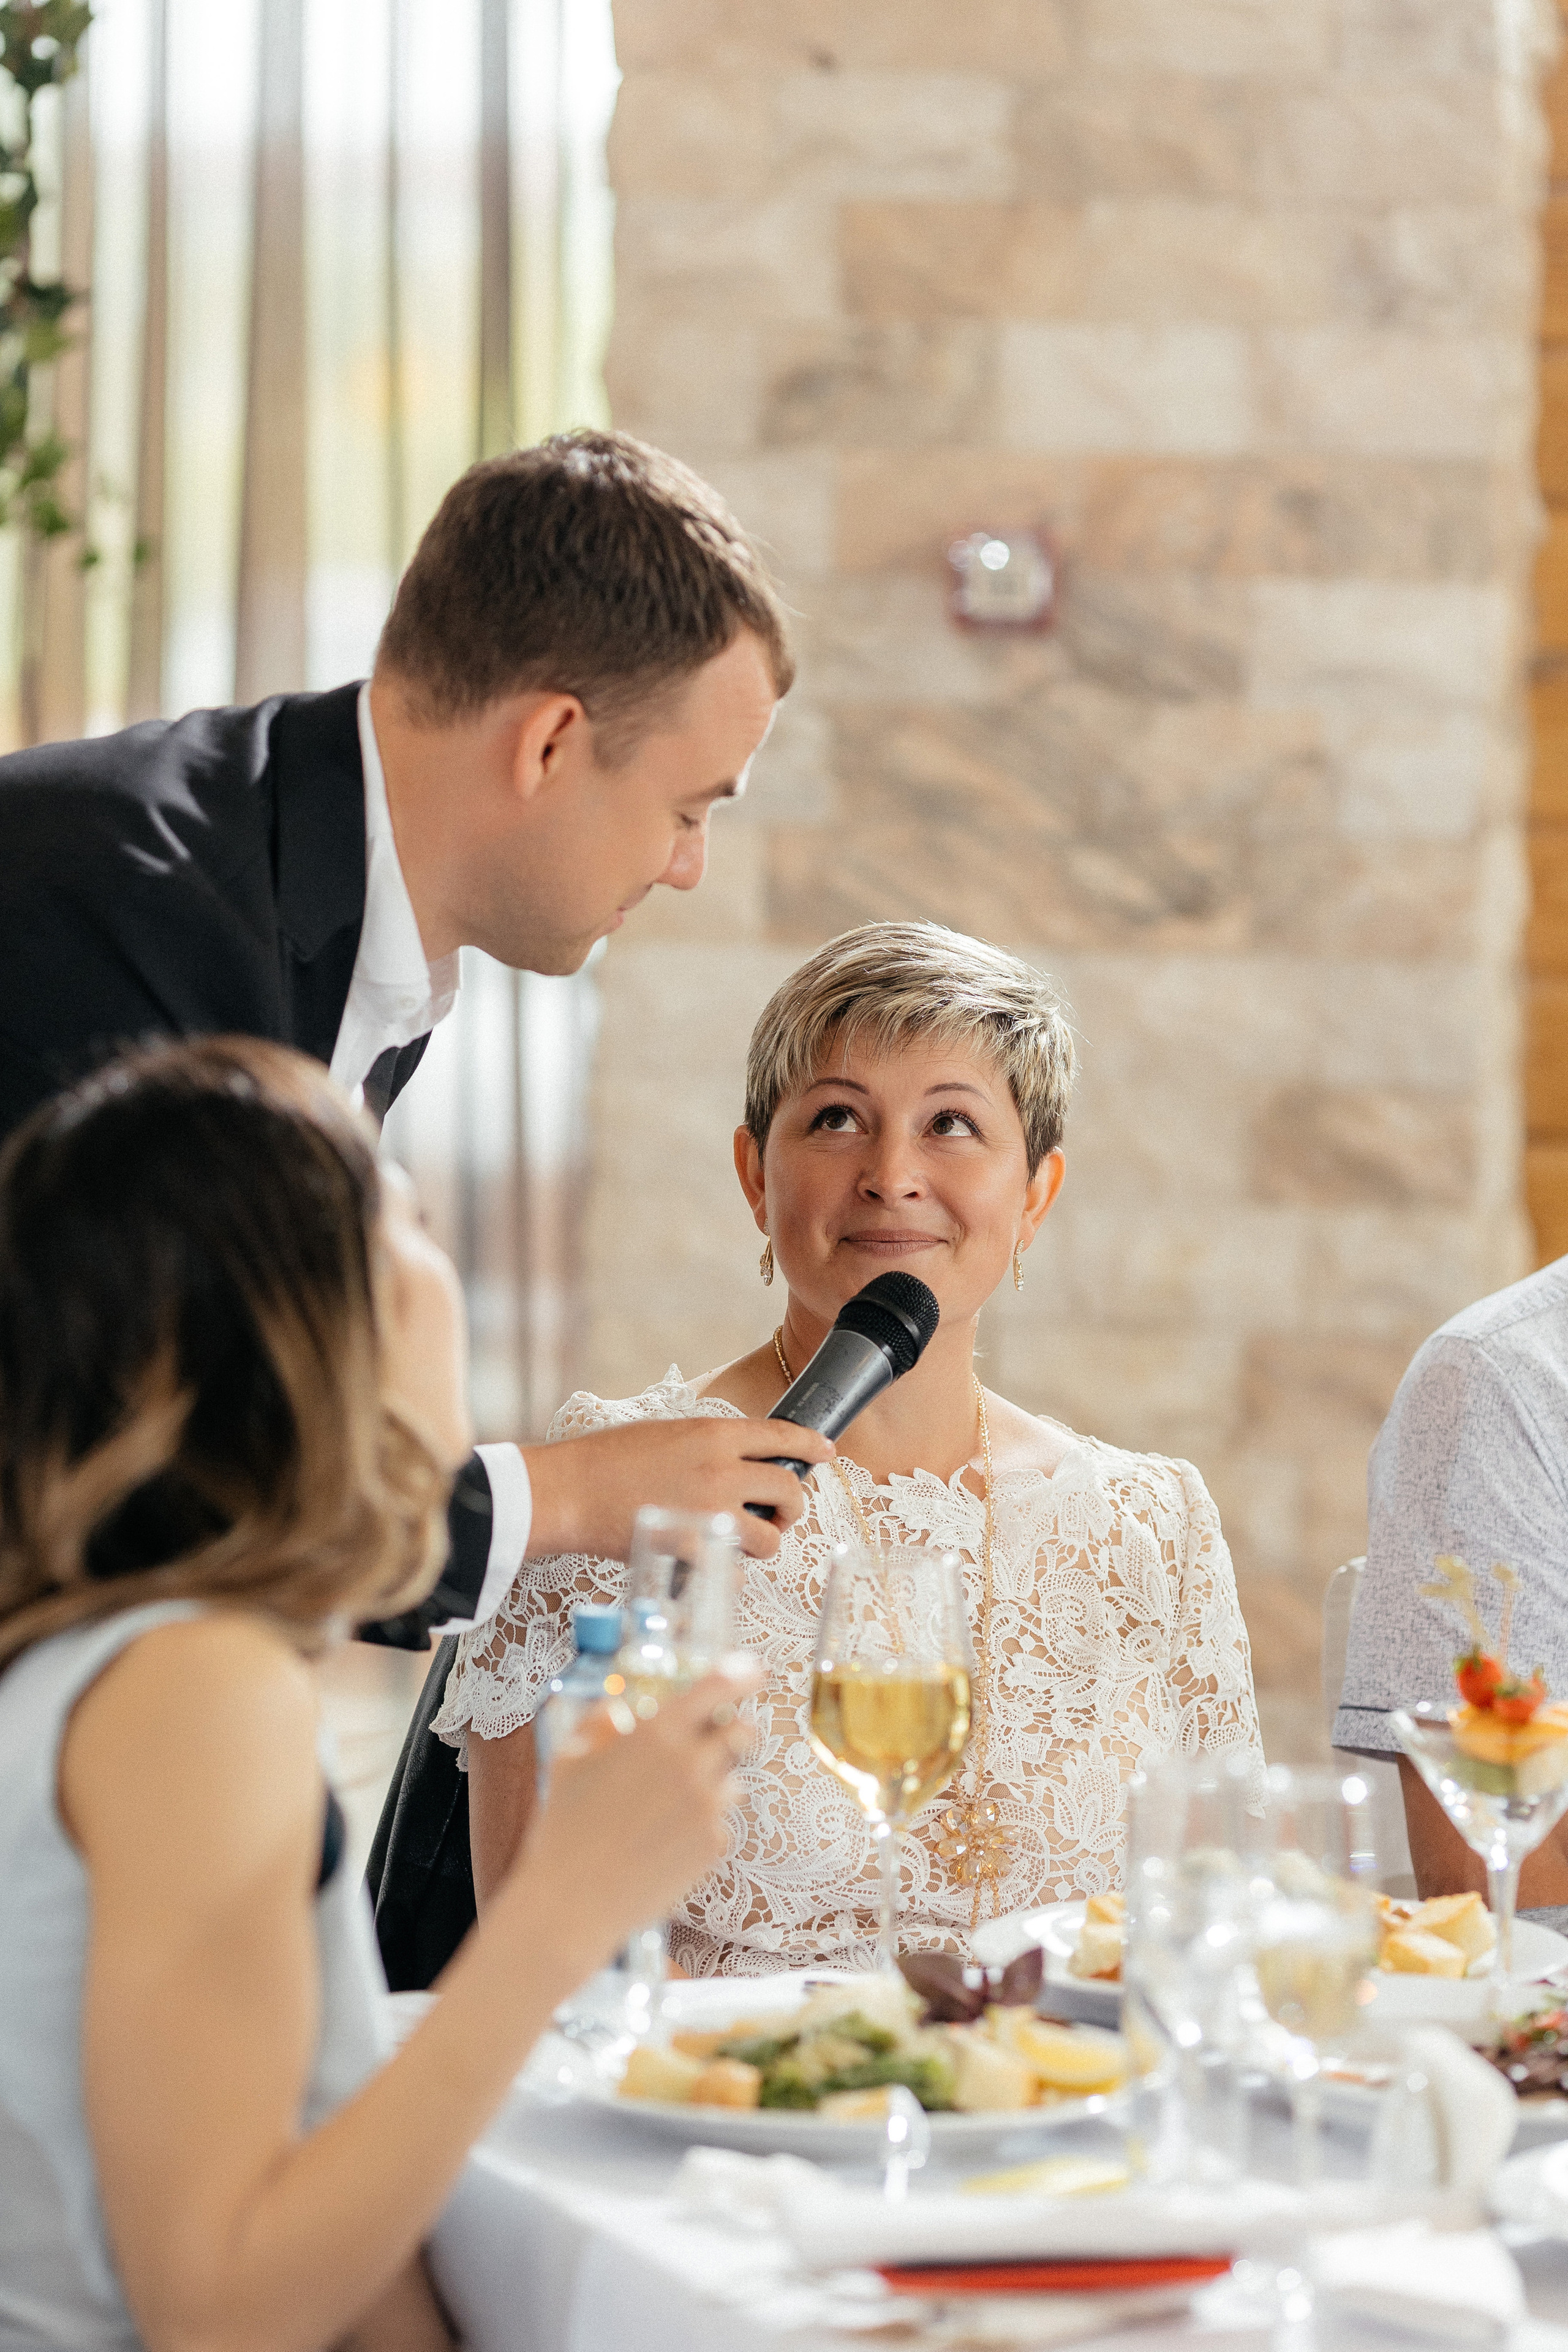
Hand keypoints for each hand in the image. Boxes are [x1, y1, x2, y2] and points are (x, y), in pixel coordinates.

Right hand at [508, 1665, 759, 1966]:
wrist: (572, 1903)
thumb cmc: (563, 1828)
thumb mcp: (569, 1759)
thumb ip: (599, 1721)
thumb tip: (617, 1706)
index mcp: (656, 1734)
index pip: (717, 1686)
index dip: (742, 1672)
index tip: (752, 1670)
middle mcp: (691, 1766)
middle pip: (743, 1731)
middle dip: (736, 1729)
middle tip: (715, 1738)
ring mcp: (707, 1808)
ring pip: (735, 1778)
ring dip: (717, 1778)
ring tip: (673, 1799)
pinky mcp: (713, 1846)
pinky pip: (721, 1821)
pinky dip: (703, 1822)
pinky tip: (666, 1836)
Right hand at [521, 1415, 833, 1560]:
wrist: (570, 1490)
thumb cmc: (608, 1459)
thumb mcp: (668, 1432)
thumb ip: (711, 1445)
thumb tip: (742, 1460)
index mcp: (715, 1435)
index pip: (782, 1437)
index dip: (811, 1445)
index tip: (825, 1452)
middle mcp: (721, 1471)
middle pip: (789, 1492)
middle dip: (792, 1508)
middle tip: (778, 1515)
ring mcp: (709, 1513)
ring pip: (770, 1539)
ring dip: (765, 1543)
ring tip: (745, 1542)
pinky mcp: (693, 1549)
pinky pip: (735, 1572)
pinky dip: (731, 1573)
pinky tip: (714, 1564)